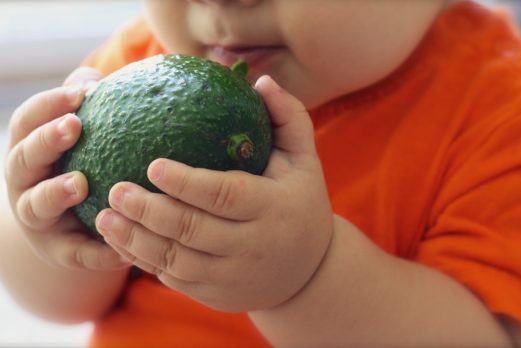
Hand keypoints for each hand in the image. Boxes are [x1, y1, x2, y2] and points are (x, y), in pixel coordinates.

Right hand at [5, 68, 129, 269]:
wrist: (67, 227)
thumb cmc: (76, 167)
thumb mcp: (77, 139)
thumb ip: (85, 109)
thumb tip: (100, 78)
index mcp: (29, 150)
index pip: (27, 121)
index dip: (47, 105)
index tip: (79, 93)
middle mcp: (24, 183)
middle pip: (23, 159)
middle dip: (45, 141)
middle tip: (74, 126)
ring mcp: (37, 219)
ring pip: (36, 205)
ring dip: (54, 192)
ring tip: (79, 184)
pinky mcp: (58, 251)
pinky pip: (75, 252)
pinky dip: (96, 250)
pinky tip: (122, 247)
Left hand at [95, 76, 333, 310]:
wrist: (308, 272)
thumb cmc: (301, 204)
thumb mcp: (305, 161)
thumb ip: (288, 118)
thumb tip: (260, 81)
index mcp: (272, 208)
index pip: (225, 195)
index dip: (187, 183)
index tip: (152, 166)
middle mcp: (252, 246)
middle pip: (193, 230)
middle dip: (149, 211)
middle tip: (115, 189)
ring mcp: (231, 275)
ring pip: (175, 260)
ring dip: (135, 240)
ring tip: (104, 218)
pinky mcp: (214, 294)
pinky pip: (173, 278)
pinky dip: (144, 261)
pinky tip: (120, 241)